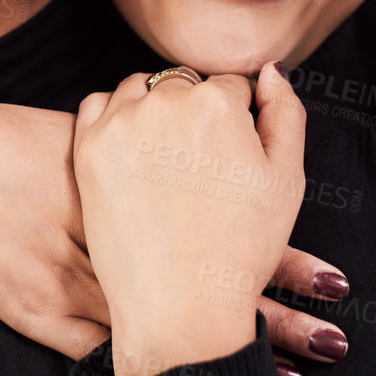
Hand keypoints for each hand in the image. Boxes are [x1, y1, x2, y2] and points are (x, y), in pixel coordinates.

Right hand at [0, 72, 342, 364]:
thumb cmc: (11, 140)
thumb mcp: (89, 139)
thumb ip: (141, 157)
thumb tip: (195, 154)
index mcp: (130, 195)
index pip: (219, 232)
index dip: (276, 260)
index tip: (330, 278)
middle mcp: (108, 244)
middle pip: (201, 285)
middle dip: (270, 315)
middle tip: (332, 338)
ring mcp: (72, 284)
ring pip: (162, 326)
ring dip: (222, 353)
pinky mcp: (35, 310)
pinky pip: (97, 349)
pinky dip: (144, 371)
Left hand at [73, 63, 307, 375]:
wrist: (180, 304)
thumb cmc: (239, 248)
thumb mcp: (287, 180)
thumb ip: (286, 113)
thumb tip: (270, 71)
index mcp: (218, 103)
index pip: (230, 87)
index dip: (235, 122)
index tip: (228, 159)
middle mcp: (167, 101)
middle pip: (185, 84)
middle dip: (194, 114)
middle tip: (197, 169)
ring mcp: (122, 122)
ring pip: (141, 89)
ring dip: (153, 109)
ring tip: (165, 163)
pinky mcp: (87, 146)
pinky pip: (99, 105)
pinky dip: (114, 118)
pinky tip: (130, 153)